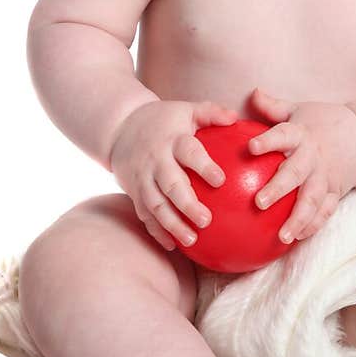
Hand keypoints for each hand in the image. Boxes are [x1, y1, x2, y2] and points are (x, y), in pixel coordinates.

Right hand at [109, 99, 238, 251]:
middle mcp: (155, 161)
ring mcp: (142, 179)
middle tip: (207, 221)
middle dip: (187, 204)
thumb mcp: (186, 110)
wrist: (120, 127)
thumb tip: (235, 117)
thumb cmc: (164, 119)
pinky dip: (156, 231)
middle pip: (170, 185)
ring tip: (191, 240)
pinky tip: (172, 246)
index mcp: (171, 140)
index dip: (203, 166)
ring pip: (155, 205)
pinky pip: (144, 215)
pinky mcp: (134, 192)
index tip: (220, 180)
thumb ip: (211, 113)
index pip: (188, 152)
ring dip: (172, 224)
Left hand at [247, 86, 355, 243]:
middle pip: (295, 174)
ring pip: (312, 200)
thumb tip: (252, 92)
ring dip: (298, 219)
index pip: (282, 135)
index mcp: (301, 135)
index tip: (251, 147)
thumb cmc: (321, 121)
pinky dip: (313, 225)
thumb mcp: (298, 109)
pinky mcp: (335, 191)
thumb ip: (273, 107)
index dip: (268, 141)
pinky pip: (325, 212)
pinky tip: (297, 238)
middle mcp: (313, 157)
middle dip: (278, 189)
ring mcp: (326, 177)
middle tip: (259, 203)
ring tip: (282, 236)